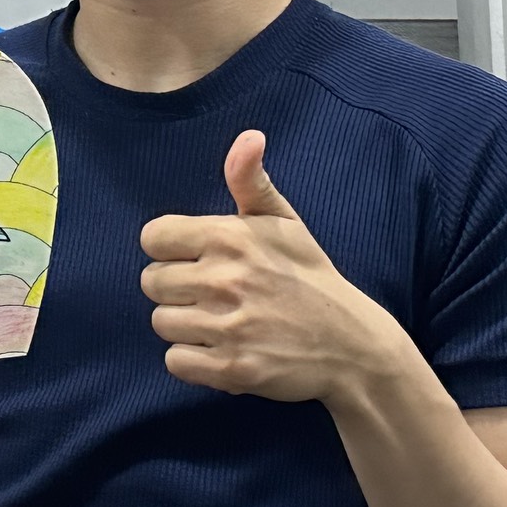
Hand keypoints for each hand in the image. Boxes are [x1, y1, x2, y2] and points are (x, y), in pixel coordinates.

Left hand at [140, 130, 411, 409]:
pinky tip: (220, 349)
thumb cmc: (311, 277)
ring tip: (218, 322)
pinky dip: (192, 361)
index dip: (168, 249)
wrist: (354, 345)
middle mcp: (224, 279)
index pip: (153, 237)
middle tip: (211, 294)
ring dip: (184, 325)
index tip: (193, 258)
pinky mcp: (233, 369)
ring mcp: (229, 327)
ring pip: (161, 322)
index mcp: (229, 237)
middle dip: (175, 289)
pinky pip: (176, 362)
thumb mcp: (284, 222)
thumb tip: (249, 137)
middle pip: (151, 283)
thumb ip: (252, 180)